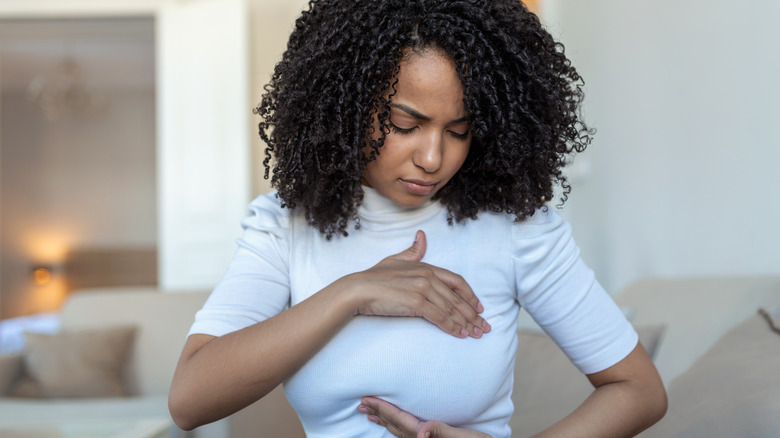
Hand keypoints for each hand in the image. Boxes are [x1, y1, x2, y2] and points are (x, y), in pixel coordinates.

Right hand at [344, 230, 489, 338]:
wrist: (359, 289)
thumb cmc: (375, 277)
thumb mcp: (396, 259)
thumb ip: (413, 251)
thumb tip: (422, 236)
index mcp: (426, 266)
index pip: (457, 281)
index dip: (470, 295)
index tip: (480, 307)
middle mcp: (428, 276)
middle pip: (458, 298)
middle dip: (473, 314)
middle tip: (484, 327)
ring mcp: (422, 289)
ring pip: (451, 309)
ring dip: (465, 323)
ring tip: (475, 334)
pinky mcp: (416, 303)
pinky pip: (440, 317)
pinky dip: (452, 327)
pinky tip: (459, 334)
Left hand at [358, 396, 492, 437]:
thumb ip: (441, 433)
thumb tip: (421, 433)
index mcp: (425, 436)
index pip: (399, 420)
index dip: (382, 408)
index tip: (367, 398)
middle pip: (394, 425)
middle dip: (377, 413)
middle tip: (360, 403)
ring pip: (398, 431)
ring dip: (383, 420)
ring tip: (369, 412)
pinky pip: (406, 434)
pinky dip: (395, 427)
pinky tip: (393, 424)